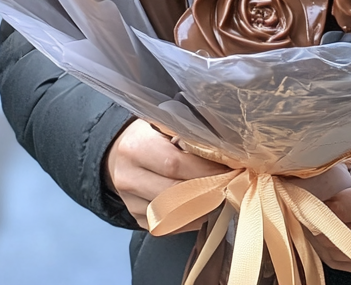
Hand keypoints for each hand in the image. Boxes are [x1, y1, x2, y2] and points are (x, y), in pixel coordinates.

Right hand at [104, 119, 229, 229]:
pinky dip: (192, 218)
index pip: (174, 164)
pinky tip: (207, 206)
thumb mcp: (162, 124)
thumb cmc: (149, 134)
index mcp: (135, 147)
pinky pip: (171, 226)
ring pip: (174, 214)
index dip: (205, 168)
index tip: (229, 167)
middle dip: (207, 188)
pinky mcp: (139, 220)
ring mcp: (131, 203)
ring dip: (203, 207)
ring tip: (224, 194)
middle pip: (174, 192)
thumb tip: (221, 149)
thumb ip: (185, 135)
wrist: (119, 155)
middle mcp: (129, 178)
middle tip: (232, 182)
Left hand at [310, 136, 350, 273]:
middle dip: (316, 225)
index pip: (342, 209)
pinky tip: (336, 239)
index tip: (301, 193)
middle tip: (301, 210)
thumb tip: (313, 157)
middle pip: (343, 238)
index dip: (316, 202)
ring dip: (327, 244)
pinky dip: (347, 254)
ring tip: (314, 225)